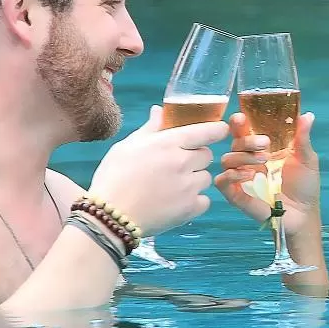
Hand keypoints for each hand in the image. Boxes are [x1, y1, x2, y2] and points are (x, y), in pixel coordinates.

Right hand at [87, 107, 228, 234]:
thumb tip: (159, 110)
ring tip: (173, 186)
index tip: (220, 130)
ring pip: (206, 178)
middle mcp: (182, 162)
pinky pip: (205, 200)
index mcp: (168, 143)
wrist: (109, 217)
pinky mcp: (190, 209)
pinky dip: (194, 201)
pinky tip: (176, 202)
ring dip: (195, 180)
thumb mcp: (127, 146)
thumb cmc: (114, 178)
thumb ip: (150, 128)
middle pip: (207, 155)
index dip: (216, 130)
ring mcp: (188, 187)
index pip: (206, 131)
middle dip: (196, 158)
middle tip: (178, 165)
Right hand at [215, 110, 318, 233]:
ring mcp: (242, 178)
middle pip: (234, 143)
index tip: (241, 117)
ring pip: (226, 160)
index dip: (238, 123)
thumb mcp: (307, 159)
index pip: (243, 131)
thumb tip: (308, 115)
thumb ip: (302, 138)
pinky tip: (248, 175)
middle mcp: (248, 160)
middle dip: (247, 140)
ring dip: (242, 157)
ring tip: (263, 161)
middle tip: (266, 144)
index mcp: (261, 148)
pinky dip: (230, 176)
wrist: (305, 213)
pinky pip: (222, 182)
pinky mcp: (238, 195)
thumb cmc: (305, 185)